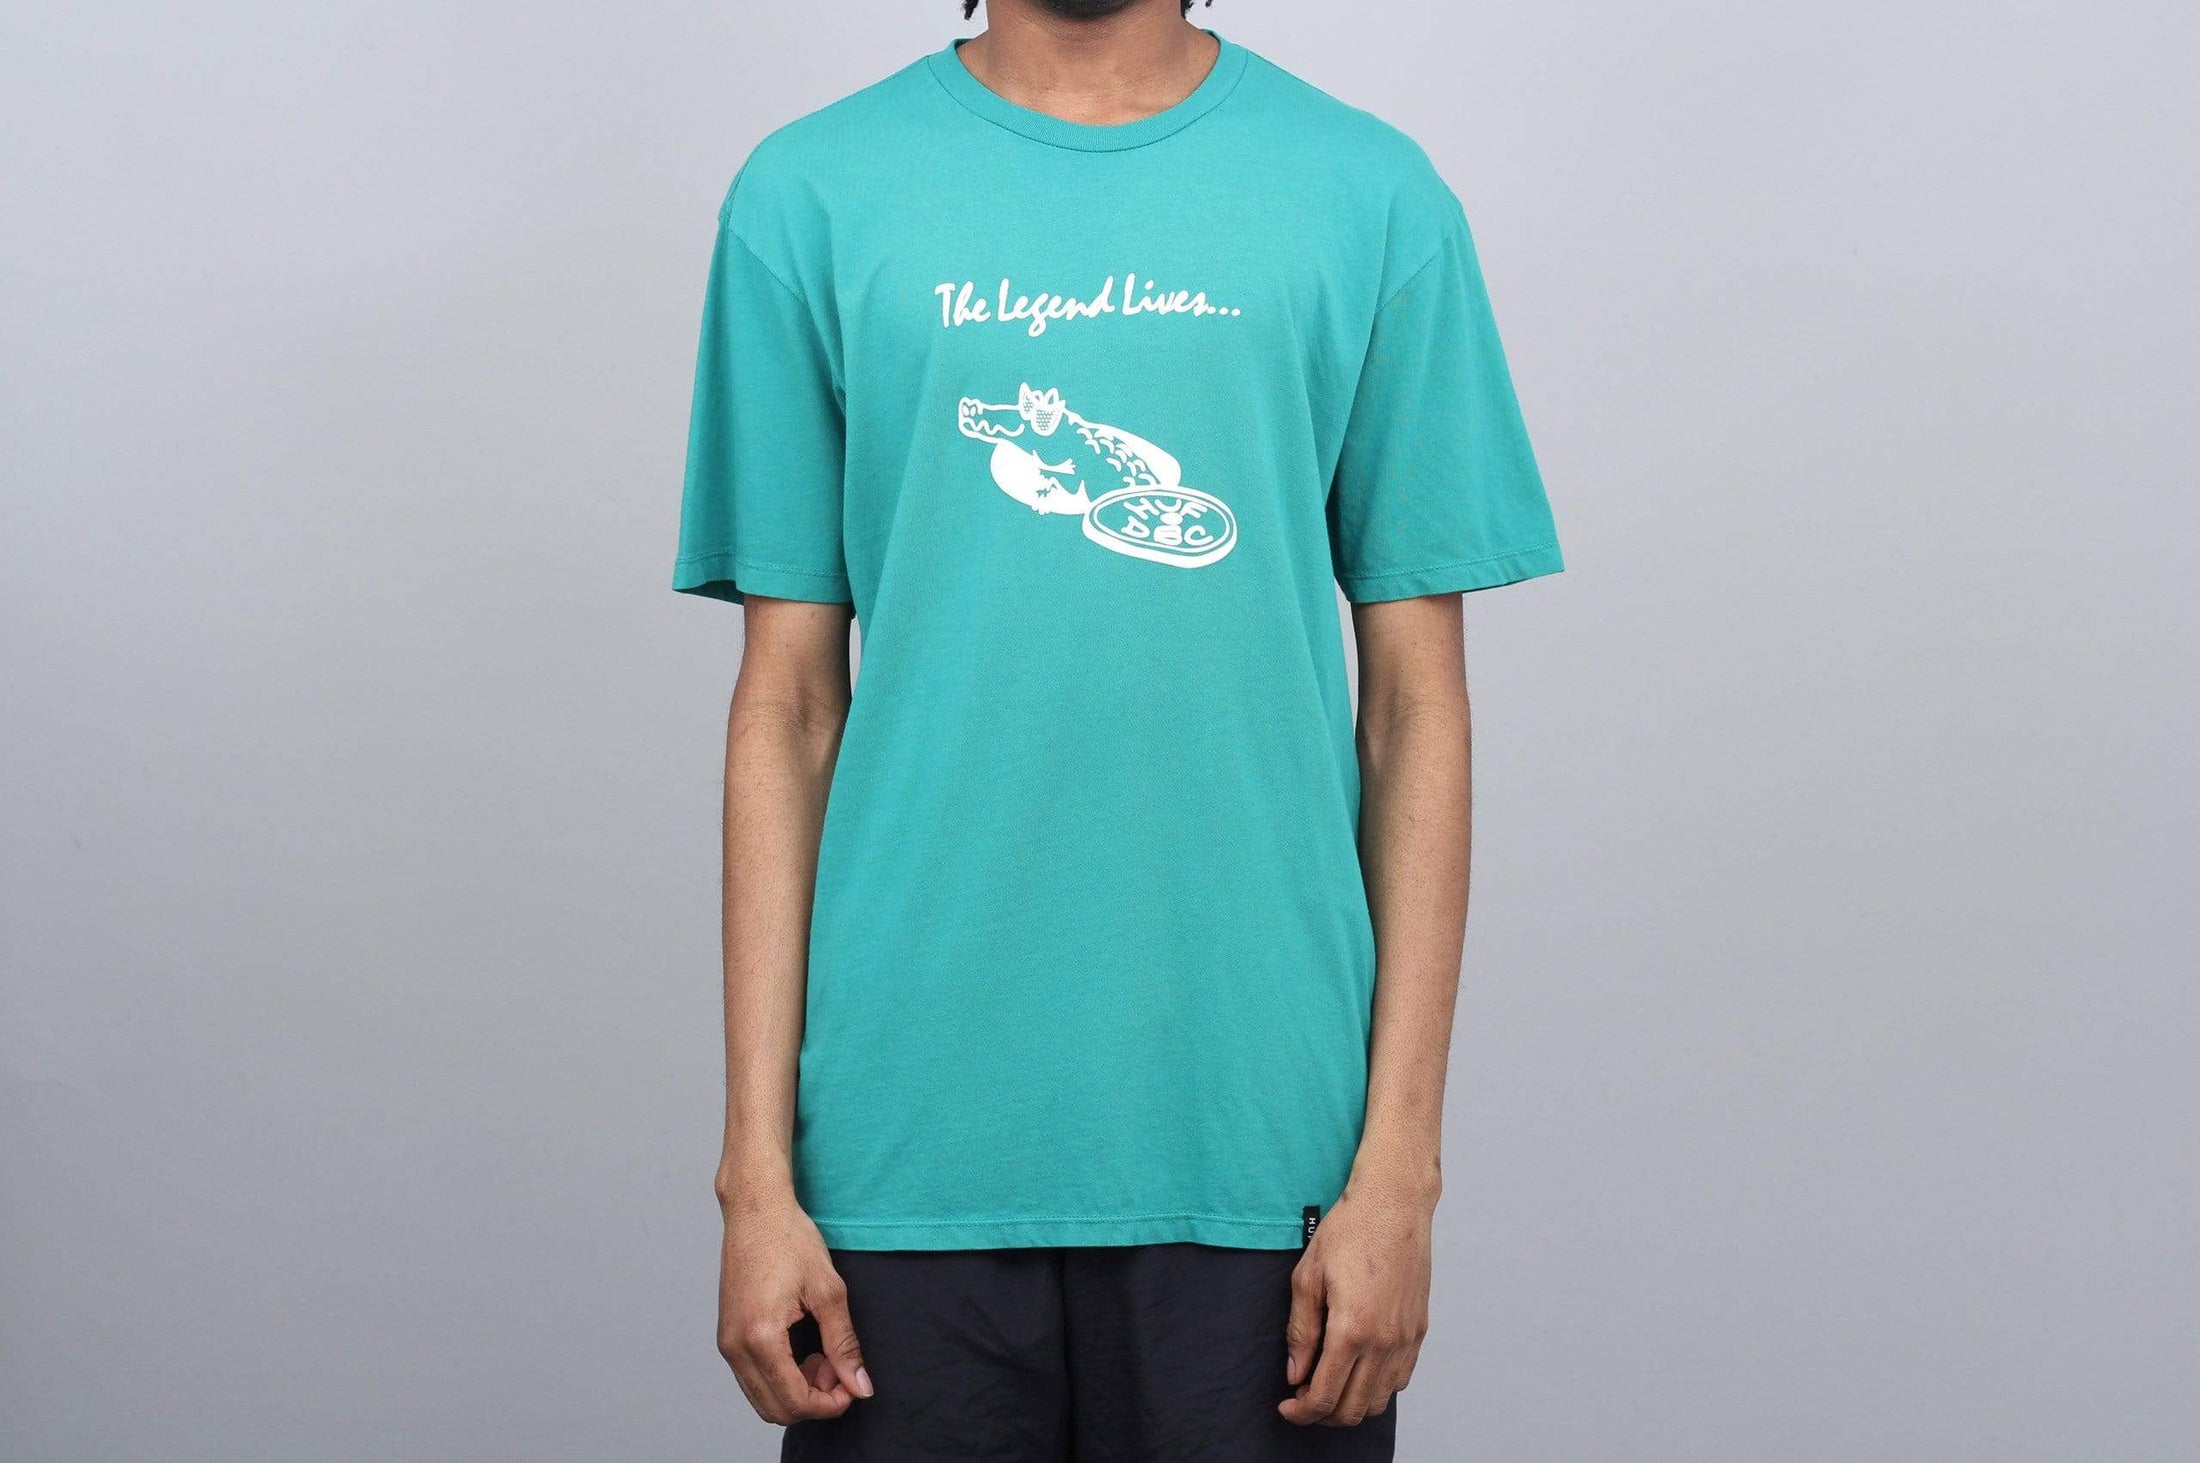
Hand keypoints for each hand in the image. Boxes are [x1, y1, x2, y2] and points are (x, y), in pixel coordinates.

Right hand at [716, 1188, 872, 1423]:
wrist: (756, 1210)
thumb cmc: (789, 1240)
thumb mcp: (829, 1291)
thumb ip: (844, 1344)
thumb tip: (859, 1385)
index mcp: (760, 1337)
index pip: (795, 1401)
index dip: (830, 1405)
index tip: (852, 1386)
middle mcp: (735, 1347)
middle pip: (776, 1409)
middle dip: (814, 1400)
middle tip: (839, 1368)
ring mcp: (727, 1342)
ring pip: (762, 1398)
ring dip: (797, 1390)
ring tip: (824, 1356)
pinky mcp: (727, 1335)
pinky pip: (753, 1377)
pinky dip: (781, 1377)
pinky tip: (804, 1350)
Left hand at [1279, 1179, 1433, 1426]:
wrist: (1394, 1204)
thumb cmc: (1350, 1230)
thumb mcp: (1308, 1277)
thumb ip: (1301, 1332)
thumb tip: (1295, 1373)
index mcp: (1352, 1330)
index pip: (1325, 1397)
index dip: (1302, 1412)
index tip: (1287, 1407)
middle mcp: (1384, 1342)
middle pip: (1354, 1409)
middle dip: (1323, 1414)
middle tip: (1302, 1399)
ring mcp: (1406, 1338)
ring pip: (1380, 1400)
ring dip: (1351, 1404)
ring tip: (1329, 1385)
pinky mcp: (1418, 1330)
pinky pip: (1400, 1379)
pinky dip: (1377, 1388)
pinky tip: (1358, 1370)